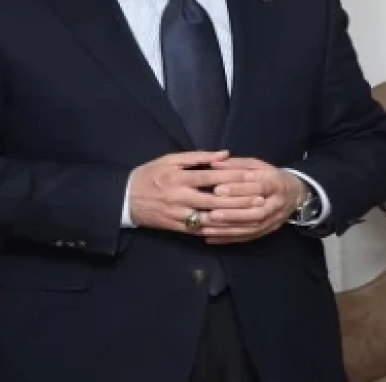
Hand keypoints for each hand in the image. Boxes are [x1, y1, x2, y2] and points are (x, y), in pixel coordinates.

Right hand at [128, 150, 265, 233]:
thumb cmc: (149, 175)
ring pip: (210, 217)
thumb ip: (198, 157)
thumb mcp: (170, 159)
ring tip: (252, 214)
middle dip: (239, 199)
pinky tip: (233, 228)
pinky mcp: (175, 227)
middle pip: (215, 198)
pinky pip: (199, 230)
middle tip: (260, 198)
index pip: (212, 176)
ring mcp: (178, 214)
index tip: (252, 175)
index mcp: (178, 176)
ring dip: (233, 217)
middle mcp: (179, 196)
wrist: (125, 198)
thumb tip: (224, 154)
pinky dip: (217, 229)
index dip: (234, 175)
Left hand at [200, 157, 305, 244]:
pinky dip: (228, 239)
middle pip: (256, 213)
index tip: (217, 190)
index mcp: (276, 184)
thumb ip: (237, 164)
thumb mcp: (258, 165)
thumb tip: (214, 163)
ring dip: (227, 230)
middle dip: (232, 215)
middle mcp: (277, 204)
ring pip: (251, 228)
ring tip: (206, 228)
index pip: (258, 187)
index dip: (238, 189)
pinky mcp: (267, 231)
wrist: (294, 194)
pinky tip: (211, 238)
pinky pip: (248, 237)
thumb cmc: (271, 176)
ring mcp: (273, 220)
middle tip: (210, 214)